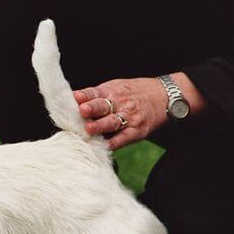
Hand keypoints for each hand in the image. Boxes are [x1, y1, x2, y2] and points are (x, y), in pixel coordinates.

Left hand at [73, 72, 207, 150]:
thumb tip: (70, 102)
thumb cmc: (132, 94)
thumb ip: (94, 96)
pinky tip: (104, 146)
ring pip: (112, 122)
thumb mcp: (115, 87)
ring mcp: (129, 117)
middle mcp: (120, 103)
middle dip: (92, 108)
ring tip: (89, 128)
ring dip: (100, 126)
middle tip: (82, 111)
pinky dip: (114, 143)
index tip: (75, 97)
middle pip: (103, 106)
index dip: (85, 95)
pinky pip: (123, 138)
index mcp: (111, 91)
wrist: (164, 97)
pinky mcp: (136, 131)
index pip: (95, 92)